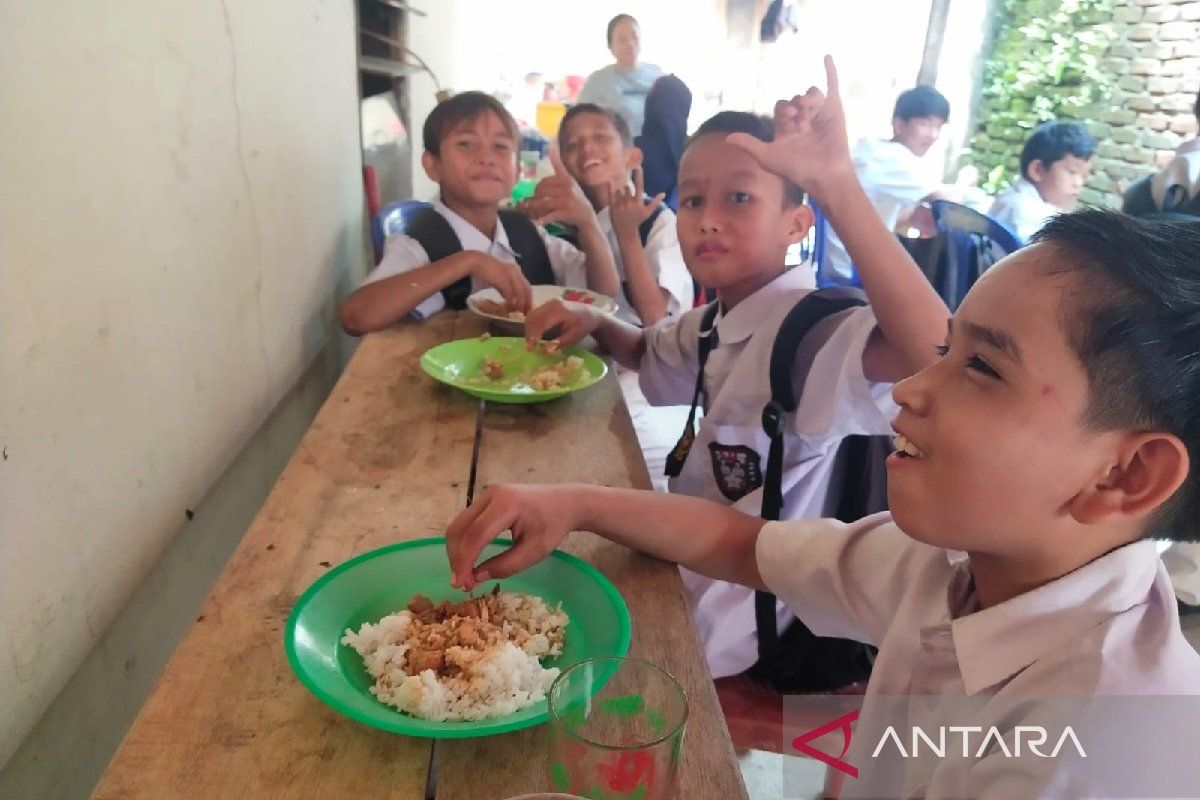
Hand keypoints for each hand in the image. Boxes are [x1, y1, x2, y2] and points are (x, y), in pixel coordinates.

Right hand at [446, 484, 577, 590]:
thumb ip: (506, 566)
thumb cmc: (553, 526)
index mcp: (507, 504)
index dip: (465, 560)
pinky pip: (466, 522)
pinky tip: (469, 559)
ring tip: (465, 574)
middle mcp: (491, 494)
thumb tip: (475, 578)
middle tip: (461, 583)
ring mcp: (486, 494)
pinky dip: (464, 542)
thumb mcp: (535, 551)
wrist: (565, 502)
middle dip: (457, 557)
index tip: (460, 584)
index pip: (476, 534)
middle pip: (461, 528)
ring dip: (457, 551)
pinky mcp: (485, 499)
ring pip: (459, 525)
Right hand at [470, 253, 532, 312]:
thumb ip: (504, 288)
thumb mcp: (498, 279)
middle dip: (527, 302)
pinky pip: (510, 293)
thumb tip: (509, 299)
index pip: (526, 286)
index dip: (528, 298)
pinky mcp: (503, 279)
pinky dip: (510, 302)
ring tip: (517, 312)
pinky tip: (508, 308)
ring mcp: (510, 275)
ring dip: (520, 304)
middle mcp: (516, 272)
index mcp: (516, 270)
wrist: (475, 262)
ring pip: (520, 292)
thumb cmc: (485, 270)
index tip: (527, 308)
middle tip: (525, 313)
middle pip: (526, 289)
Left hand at [521, 146, 595, 227]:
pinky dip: (543, 219)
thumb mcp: (569, 179)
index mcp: (565, 179)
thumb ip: (559, 166)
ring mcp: (567, 200)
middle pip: (542, 192)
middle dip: (534, 198)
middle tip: (529, 203)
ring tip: (529, 210)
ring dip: (534, 208)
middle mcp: (567, 188)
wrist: (587, 215)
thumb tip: (551, 147)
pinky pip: (550, 215)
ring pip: (544, 203)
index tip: (535, 194)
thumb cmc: (575, 196)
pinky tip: (538, 222)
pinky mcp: (566, 213)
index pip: (544, 182)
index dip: (537, 189)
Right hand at [522, 298, 597, 348]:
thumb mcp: (574, 337)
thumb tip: (545, 350)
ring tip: (531, 341)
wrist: (591, 314)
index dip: (533, 336)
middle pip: (533, 318)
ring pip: (532, 315)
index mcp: (559, 311)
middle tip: (529, 347)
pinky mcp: (548, 304)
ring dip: (529, 328)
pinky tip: (534, 334)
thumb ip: (560, 343)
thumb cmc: (584, 326)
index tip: (530, 348)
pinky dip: (532, 324)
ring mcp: (549, 302)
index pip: (540, 323)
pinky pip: (535, 313)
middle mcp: (552, 303)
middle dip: (529, 333)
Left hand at [609, 167, 665, 241]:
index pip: (640, 186)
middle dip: (627, 188)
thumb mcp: (647, 212)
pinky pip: (611, 194)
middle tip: (626, 195)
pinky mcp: (612, 207)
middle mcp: (629, 203)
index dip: (639, 176)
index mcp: (638, 203)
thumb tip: (663, 193)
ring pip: (619, 190)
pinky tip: (610, 181)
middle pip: (627, 187)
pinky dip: (610, 187)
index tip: (638, 166)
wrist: (626, 232)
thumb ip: (655, 202)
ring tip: (621, 199)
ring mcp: (620, 205)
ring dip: (620, 191)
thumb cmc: (638, 221)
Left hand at [726, 55, 852, 195]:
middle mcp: (802, 118)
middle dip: (796, 107)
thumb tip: (728, 138)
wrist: (823, 174)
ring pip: (811, 93)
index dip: (783, 109)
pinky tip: (827, 56)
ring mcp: (819, 113)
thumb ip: (749, 145)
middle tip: (802, 123)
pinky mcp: (834, 110)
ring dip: (809, 99)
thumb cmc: (796, 169)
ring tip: (810, 110)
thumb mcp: (768, 157)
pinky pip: (831, 86)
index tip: (789, 119)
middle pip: (795, 99)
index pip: (780, 107)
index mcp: (786, 127)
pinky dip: (830, 71)